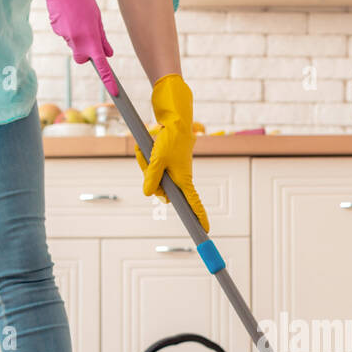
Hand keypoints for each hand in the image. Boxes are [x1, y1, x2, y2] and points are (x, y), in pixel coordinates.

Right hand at [6, 0, 117, 96]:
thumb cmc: (83, 0)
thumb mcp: (97, 19)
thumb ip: (102, 39)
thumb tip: (108, 54)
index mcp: (91, 39)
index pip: (102, 65)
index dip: (108, 79)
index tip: (114, 91)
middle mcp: (78, 42)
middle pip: (82, 58)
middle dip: (86, 53)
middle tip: (88, 35)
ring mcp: (66, 37)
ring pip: (74, 46)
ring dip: (77, 36)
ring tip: (77, 17)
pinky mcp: (57, 30)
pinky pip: (66, 35)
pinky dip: (68, 29)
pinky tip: (69, 15)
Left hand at [134, 73, 210, 232]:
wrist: (174, 121)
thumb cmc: (170, 139)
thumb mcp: (157, 159)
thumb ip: (151, 177)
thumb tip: (148, 194)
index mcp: (184, 181)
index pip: (193, 204)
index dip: (199, 217)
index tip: (205, 230)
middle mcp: (179, 180)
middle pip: (160, 191)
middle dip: (149, 177)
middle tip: (148, 157)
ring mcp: (171, 174)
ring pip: (152, 179)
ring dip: (145, 164)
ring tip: (147, 149)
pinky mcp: (165, 166)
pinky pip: (151, 170)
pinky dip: (145, 160)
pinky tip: (145, 148)